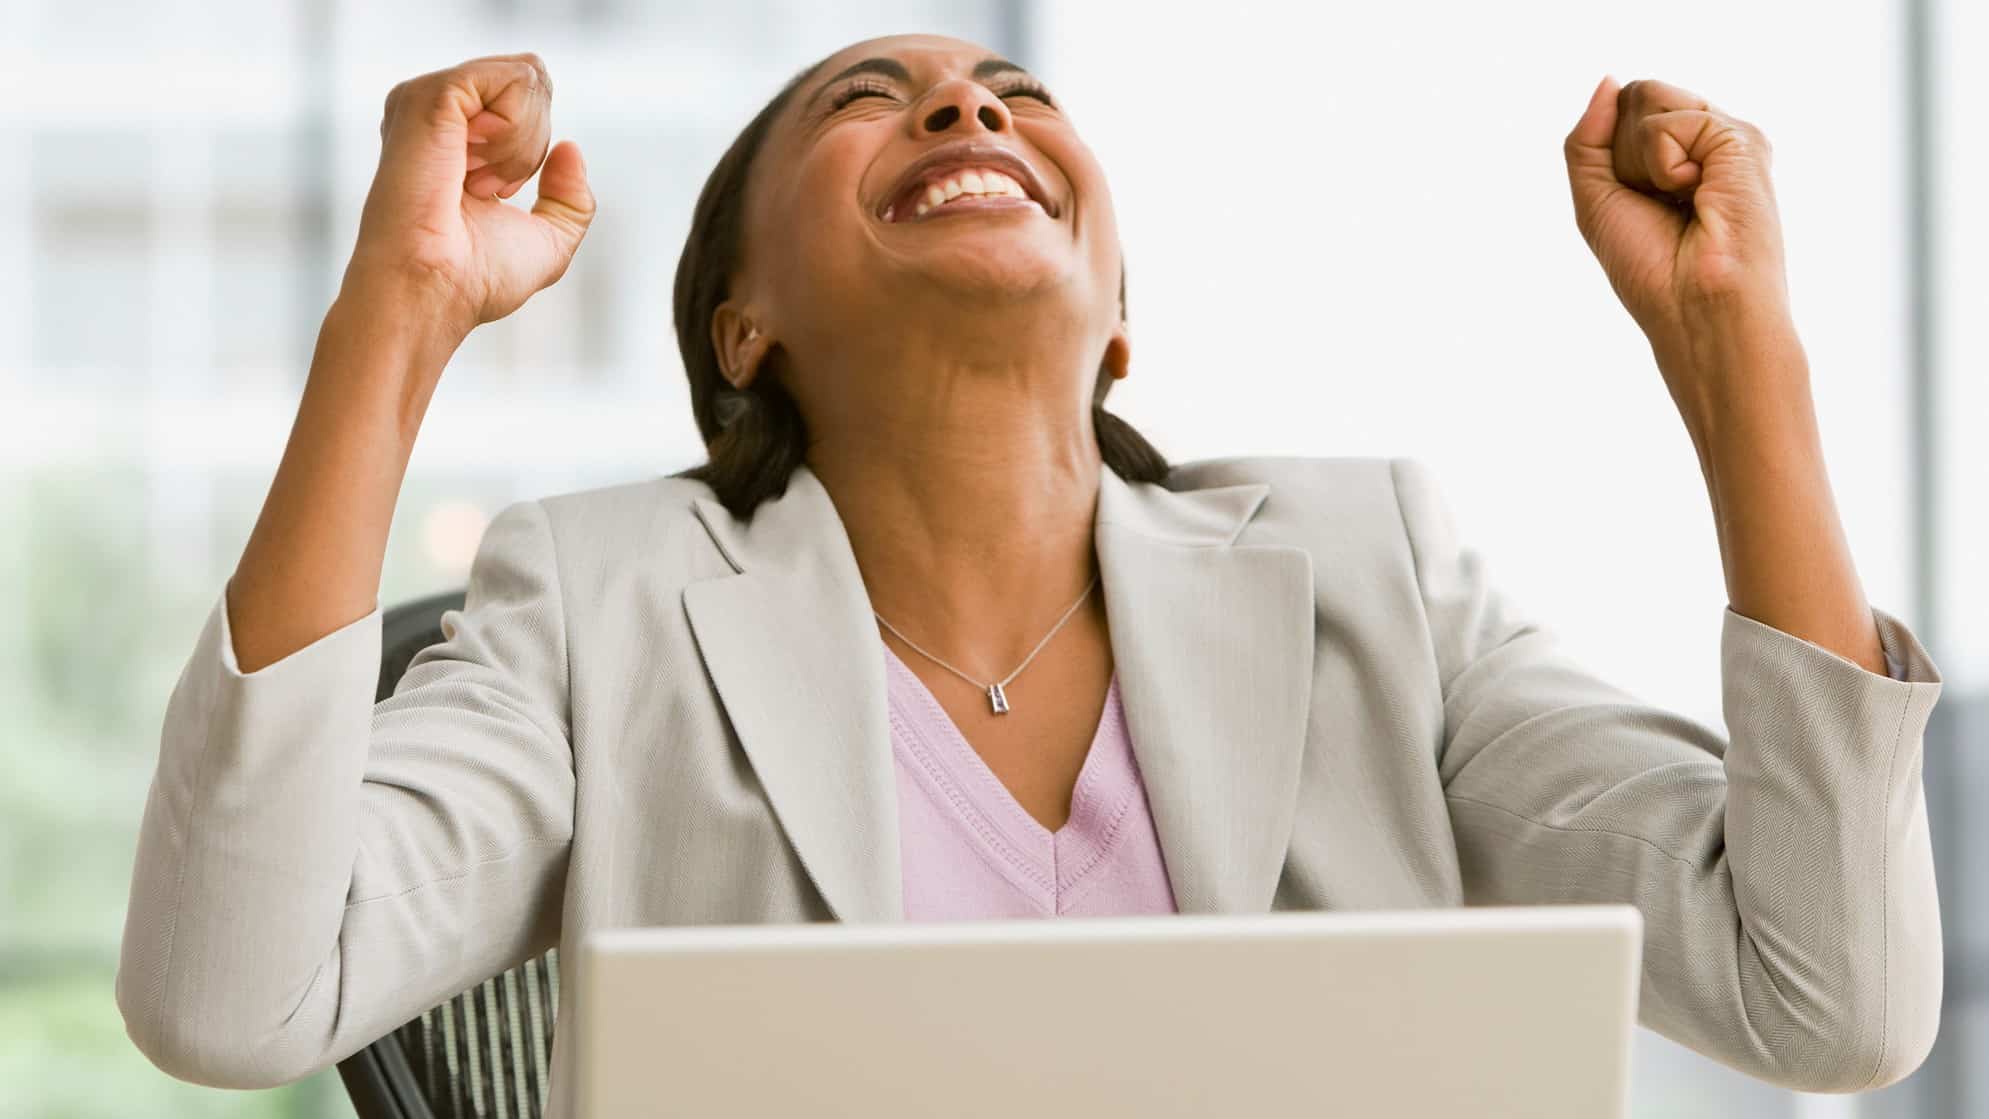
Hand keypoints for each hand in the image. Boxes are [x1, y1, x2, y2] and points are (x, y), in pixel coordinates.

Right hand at [345, 52, 596, 340]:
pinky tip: (470, 169)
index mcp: (455, 136)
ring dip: (523, 146)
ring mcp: (430, 98)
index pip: (527, 94)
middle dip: (532, 144)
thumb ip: (569, 199)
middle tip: (485, 190)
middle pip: (533, 79)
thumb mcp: (547, 241)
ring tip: (473, 183)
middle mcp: (437, 110)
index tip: (493, 193)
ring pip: (527, 77)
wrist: (433, 291)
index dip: (532, 148)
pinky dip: (516, 134)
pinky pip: (515, 80)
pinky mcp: (433, 95)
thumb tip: (571, 148)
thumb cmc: (474, 278)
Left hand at [1563, 76, 1797, 423]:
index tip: (1642, 205)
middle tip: (1660, 205)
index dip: (1613, 157)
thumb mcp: (1598, 199)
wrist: (1696, 310)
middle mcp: (1710, 141)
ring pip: (1646, 99)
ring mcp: (1728, 138)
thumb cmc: (1653, 270)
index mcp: (1684, 155)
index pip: (1626, 110)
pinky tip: (1694, 196)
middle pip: (1634, 97)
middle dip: (1623, 156)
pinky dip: (1662, 165)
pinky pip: (1666, 122)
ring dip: (1639, 161)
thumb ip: (1589, 139)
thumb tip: (1608, 80)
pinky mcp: (1741, 139)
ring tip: (1679, 201)